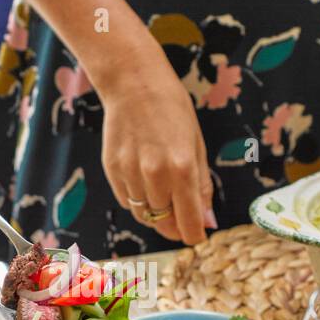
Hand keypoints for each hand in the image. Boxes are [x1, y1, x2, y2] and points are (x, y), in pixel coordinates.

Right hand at [97, 62, 214, 246]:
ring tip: (163, 192)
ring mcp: (129, 173)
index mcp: (182, 168)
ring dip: (156, 213)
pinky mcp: (111, 170)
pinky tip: (144, 180)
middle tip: (181, 217)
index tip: (197, 237)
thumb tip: (207, 220)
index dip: (194, 235)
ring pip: (144, 215)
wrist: (133, 83)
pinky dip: (138, 199)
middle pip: (164, 222)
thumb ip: (201, 185)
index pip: (188, 221)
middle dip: (175, 225)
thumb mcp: (197, 144)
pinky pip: (127, 201)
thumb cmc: (172, 110)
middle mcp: (154, 175)